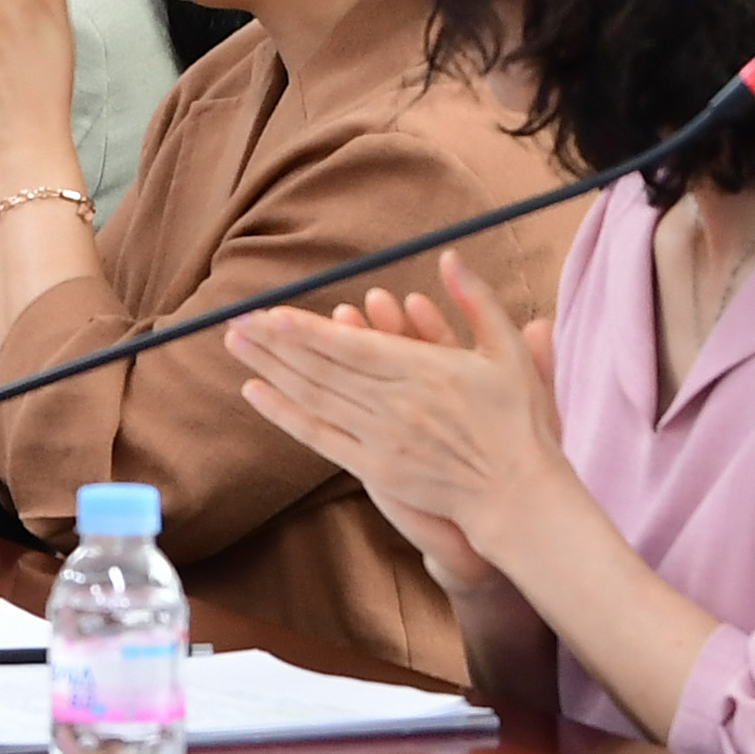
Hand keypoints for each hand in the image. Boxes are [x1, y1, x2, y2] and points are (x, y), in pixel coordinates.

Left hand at [224, 252, 569, 582]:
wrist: (519, 496)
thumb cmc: (519, 422)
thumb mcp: (510, 354)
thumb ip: (477, 302)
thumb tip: (449, 257)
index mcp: (426, 373)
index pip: (353, 347)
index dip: (308, 330)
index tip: (271, 312)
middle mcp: (396, 405)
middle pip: (323, 369)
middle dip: (274, 343)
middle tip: (235, 319)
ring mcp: (381, 439)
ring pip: (314, 397)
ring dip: (270, 369)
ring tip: (235, 344)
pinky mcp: (374, 469)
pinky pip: (319, 436)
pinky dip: (283, 414)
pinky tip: (254, 392)